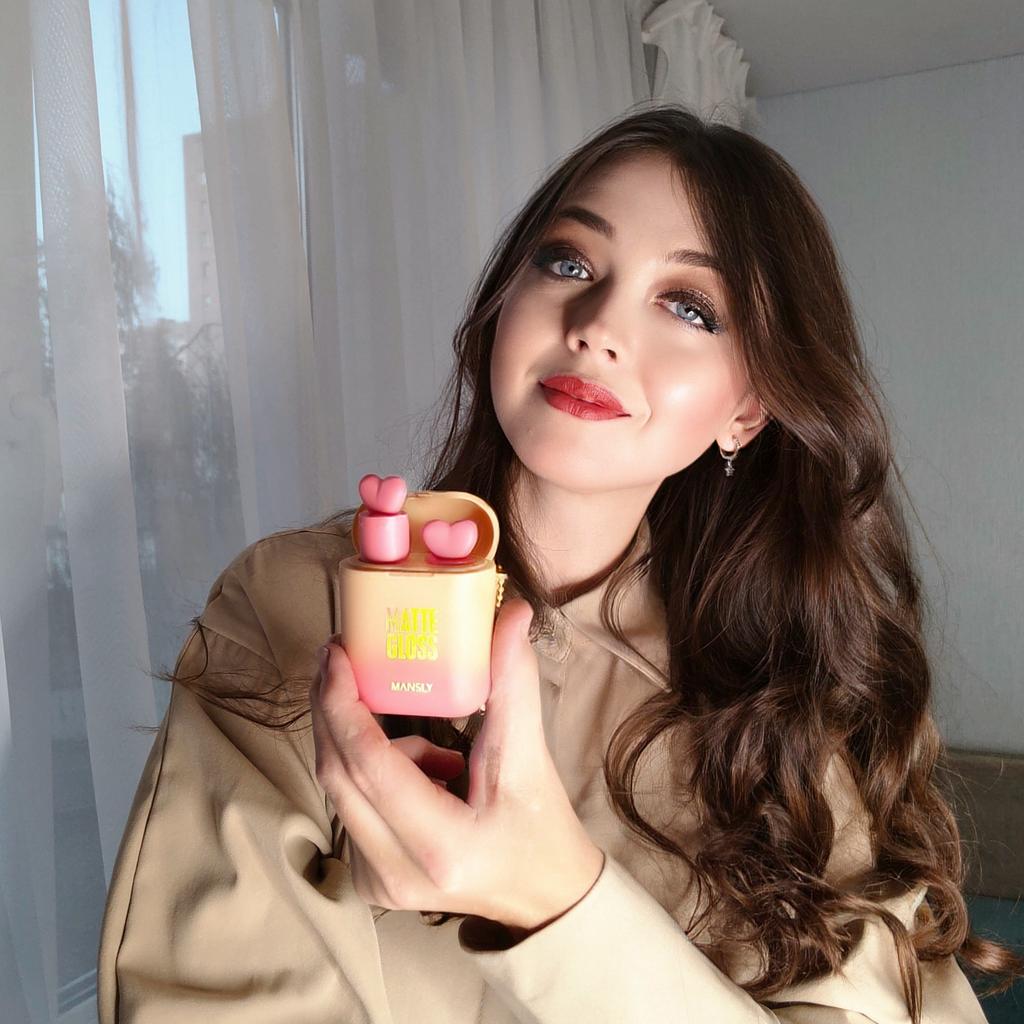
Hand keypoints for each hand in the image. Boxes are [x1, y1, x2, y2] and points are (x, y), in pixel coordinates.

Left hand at [309, 597, 604, 933]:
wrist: (544, 897)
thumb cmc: (541, 828)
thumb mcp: (529, 756)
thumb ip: (513, 683)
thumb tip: (512, 614)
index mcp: (440, 843)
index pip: (368, 765)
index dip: (343, 703)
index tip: (339, 654)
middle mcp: (396, 871)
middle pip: (337, 774)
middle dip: (332, 708)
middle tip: (342, 658)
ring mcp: (378, 882)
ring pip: (341, 788)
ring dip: (369, 747)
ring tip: (437, 753)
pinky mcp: (371, 881)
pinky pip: (351, 807)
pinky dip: (376, 776)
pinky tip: (428, 781)